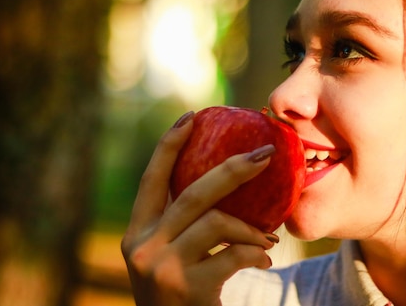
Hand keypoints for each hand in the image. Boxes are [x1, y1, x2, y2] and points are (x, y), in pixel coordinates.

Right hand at [121, 112, 278, 305]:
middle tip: (265, 155)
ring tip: (268, 237)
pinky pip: (235, 255)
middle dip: (233, 169)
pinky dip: (256, 252)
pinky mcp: (187, 288)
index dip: (170, 145)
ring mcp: (162, 268)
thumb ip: (184, 224)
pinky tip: (263, 258)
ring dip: (251, 227)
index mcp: (137, 233)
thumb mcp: (169, 256)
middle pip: (192, 193)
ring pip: (217, 222)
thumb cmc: (182, 292)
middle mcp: (142, 248)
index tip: (192, 116)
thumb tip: (227, 176)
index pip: (151, 179)